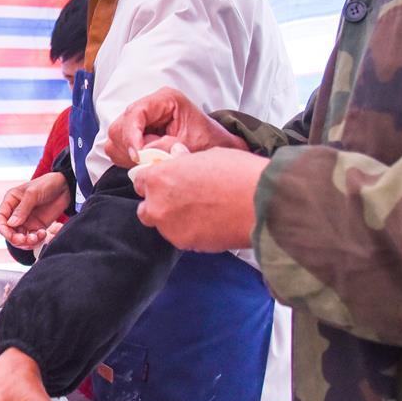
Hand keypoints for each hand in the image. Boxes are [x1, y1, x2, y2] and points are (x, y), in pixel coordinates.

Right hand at [0, 173, 70, 247]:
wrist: (65, 187)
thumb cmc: (47, 184)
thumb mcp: (33, 193)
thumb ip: (22, 209)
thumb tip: (11, 224)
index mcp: (10, 201)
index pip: (0, 218)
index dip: (3, 229)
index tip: (12, 235)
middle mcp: (16, 213)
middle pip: (8, 231)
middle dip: (15, 239)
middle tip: (26, 240)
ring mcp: (26, 221)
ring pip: (20, 238)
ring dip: (27, 242)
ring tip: (38, 237)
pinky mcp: (37, 226)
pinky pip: (32, 238)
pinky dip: (36, 240)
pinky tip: (44, 234)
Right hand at [103, 87, 246, 167]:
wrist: (214, 146)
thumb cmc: (207, 140)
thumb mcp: (191, 143)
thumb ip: (166, 146)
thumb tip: (143, 153)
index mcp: (164, 99)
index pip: (135, 113)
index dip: (131, 135)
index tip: (137, 155)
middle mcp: (149, 106)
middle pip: (120, 125)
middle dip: (129, 146)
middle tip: (145, 161)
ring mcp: (139, 119)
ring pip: (115, 136)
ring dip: (127, 153)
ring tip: (148, 160)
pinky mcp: (134, 133)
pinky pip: (117, 146)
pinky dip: (126, 157)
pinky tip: (143, 160)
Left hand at [129, 147, 268, 250]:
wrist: (261, 202)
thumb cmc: (238, 173)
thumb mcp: (207, 155)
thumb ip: (184, 162)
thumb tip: (178, 158)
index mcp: (159, 178)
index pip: (140, 182)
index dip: (153, 182)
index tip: (163, 183)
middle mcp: (158, 205)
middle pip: (146, 209)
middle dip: (159, 205)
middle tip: (181, 200)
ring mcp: (171, 228)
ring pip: (164, 226)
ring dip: (175, 221)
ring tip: (202, 213)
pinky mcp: (187, 245)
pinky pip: (183, 238)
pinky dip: (192, 233)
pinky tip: (210, 224)